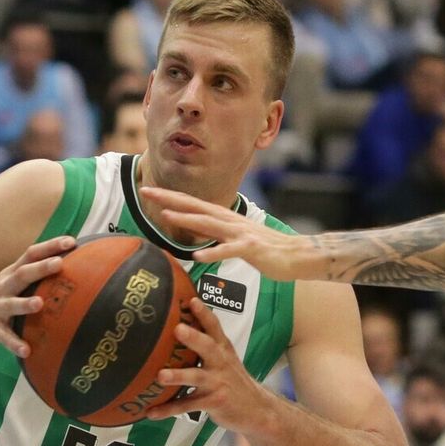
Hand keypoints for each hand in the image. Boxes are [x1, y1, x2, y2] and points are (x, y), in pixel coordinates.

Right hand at [0, 235, 74, 355]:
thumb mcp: (8, 283)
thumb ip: (32, 277)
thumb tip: (66, 269)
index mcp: (10, 275)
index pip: (30, 255)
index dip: (49, 247)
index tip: (70, 242)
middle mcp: (3, 287)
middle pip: (22, 274)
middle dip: (40, 268)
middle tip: (59, 263)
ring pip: (11, 304)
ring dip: (25, 304)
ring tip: (39, 304)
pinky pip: (3, 337)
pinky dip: (14, 343)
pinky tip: (26, 350)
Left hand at [139, 186, 311, 278]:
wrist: (298, 256)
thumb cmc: (267, 250)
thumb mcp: (234, 239)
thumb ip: (213, 234)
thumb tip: (192, 230)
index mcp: (224, 219)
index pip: (192, 204)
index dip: (170, 197)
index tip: (148, 190)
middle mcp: (230, 221)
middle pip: (195, 206)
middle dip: (170, 198)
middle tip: (146, 191)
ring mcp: (240, 233)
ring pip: (209, 224)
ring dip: (187, 218)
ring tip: (165, 215)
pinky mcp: (251, 249)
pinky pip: (229, 250)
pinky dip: (213, 252)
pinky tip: (198, 255)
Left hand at [143, 299, 265, 433]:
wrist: (257, 410)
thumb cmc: (233, 380)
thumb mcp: (225, 358)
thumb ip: (206, 343)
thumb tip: (178, 322)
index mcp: (222, 349)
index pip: (214, 327)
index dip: (204, 313)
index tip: (192, 300)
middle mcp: (220, 363)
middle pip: (207, 347)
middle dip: (193, 337)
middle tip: (178, 329)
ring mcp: (217, 383)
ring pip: (196, 377)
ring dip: (178, 376)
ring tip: (160, 376)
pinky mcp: (213, 403)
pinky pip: (187, 406)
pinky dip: (168, 409)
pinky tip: (151, 412)